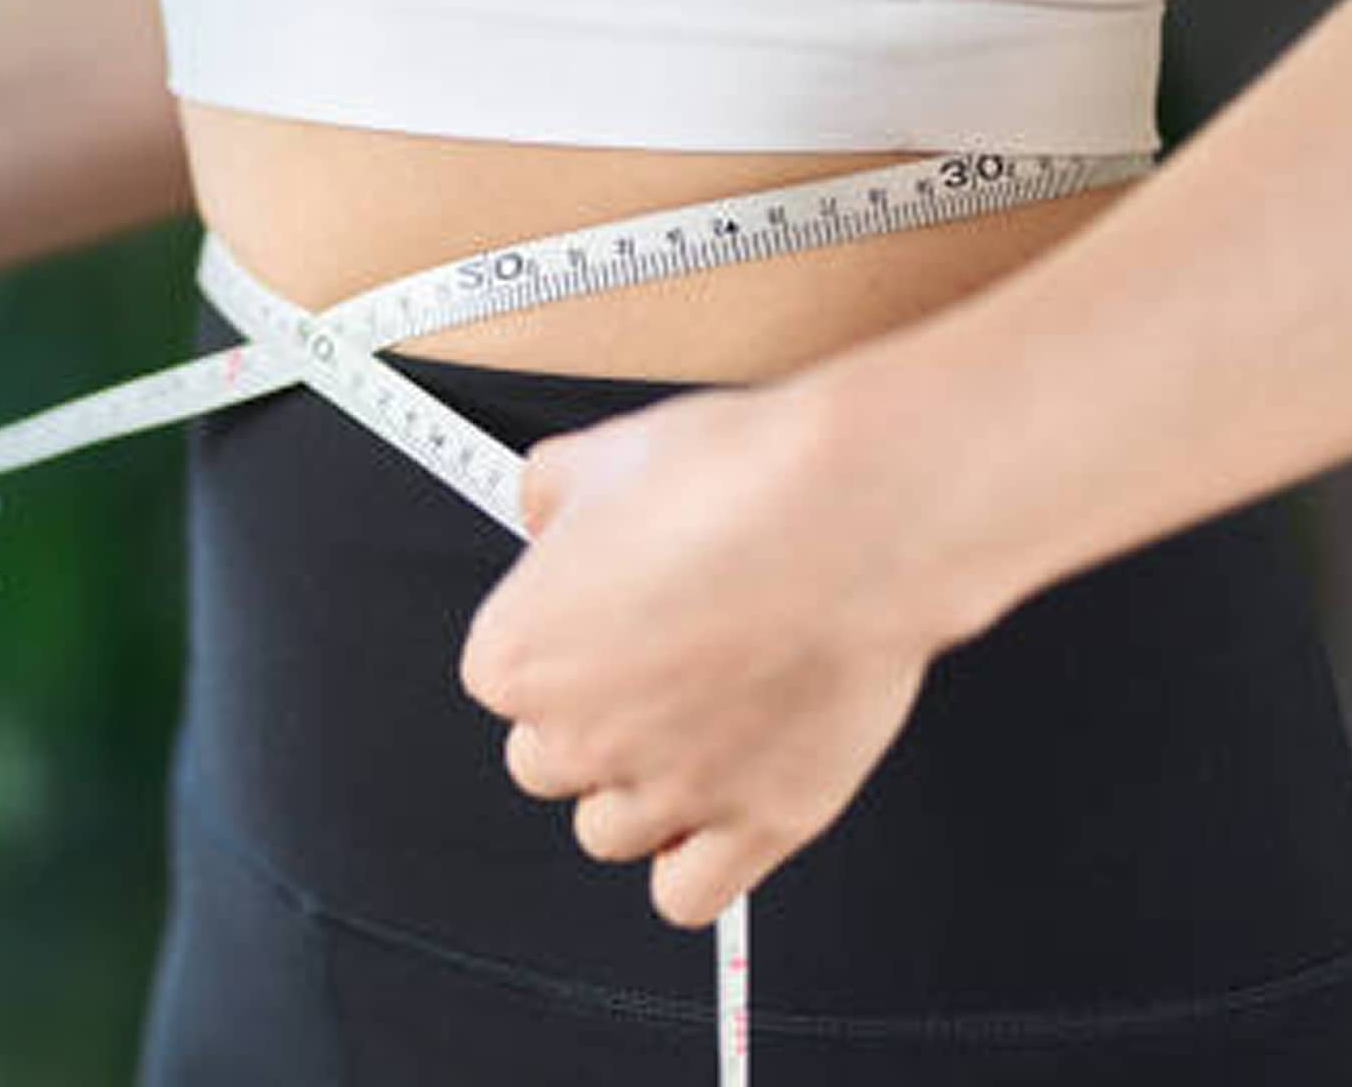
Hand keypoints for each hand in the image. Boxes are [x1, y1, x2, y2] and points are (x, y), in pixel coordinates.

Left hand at [457, 379, 1025, 927]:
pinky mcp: (757, 824)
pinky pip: (687, 895)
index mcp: (517, 657)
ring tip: (690, 736)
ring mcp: (667, 790)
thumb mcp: (599, 456)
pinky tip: (715, 822)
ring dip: (638, 798)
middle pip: (548, 764)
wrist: (850, 516)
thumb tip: (541, 509)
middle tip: (651, 675)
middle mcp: (577, 736)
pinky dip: (693, 871)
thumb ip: (548, 498)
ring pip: (608, 834)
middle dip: (591, 726)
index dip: (558, 652)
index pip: (502, 685)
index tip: (599, 626)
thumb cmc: (735, 481)